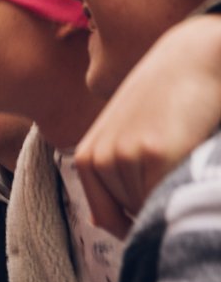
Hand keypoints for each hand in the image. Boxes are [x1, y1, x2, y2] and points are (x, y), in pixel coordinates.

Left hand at [76, 16, 220, 236]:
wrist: (193, 57)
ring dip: (173, 195)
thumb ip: (113, 175)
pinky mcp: (153, 153)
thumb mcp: (125, 136)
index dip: (137, 223)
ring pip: (151, 206)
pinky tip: (194, 158)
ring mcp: (123, 156)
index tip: (160, 211)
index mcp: (87, 158)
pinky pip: (168, 195)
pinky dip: (184, 190)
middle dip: (157, 204)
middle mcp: (97, 160)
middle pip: (133, 214)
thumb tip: (103, 224)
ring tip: (185, 154)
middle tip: (179, 167)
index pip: (109, 218)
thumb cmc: (166, 100)